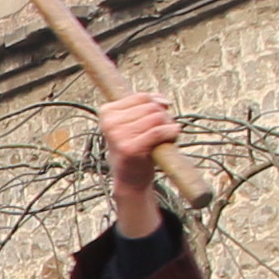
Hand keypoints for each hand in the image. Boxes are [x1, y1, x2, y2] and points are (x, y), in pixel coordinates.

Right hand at [101, 90, 179, 234]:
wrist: (130, 180)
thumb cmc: (135, 150)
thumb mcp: (135, 124)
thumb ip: (147, 106)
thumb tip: (163, 101)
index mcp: (106, 112)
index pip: (142, 97)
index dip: (156, 105)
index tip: (157, 120)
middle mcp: (109, 122)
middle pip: (151, 107)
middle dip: (163, 117)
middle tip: (162, 132)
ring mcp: (118, 136)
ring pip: (156, 117)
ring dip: (168, 126)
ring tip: (164, 138)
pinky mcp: (130, 148)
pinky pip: (157, 132)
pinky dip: (170, 133)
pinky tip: (173, 137)